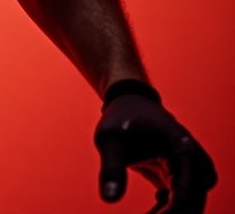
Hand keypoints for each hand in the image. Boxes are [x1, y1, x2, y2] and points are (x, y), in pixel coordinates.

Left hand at [95, 93, 216, 212]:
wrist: (127, 101)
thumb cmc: (120, 116)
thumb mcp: (109, 139)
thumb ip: (111, 168)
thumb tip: (109, 198)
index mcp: (183, 148)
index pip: (188, 192)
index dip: (175, 212)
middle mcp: (193, 160)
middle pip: (194, 202)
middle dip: (174, 213)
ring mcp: (189, 168)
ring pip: (190, 203)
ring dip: (172, 212)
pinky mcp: (180, 175)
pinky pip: (182, 201)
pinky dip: (170, 210)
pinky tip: (154, 210)